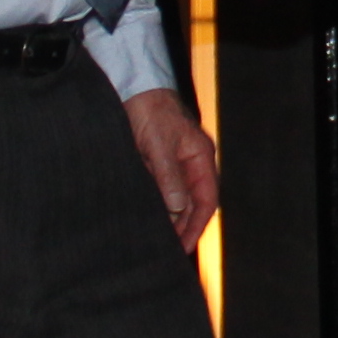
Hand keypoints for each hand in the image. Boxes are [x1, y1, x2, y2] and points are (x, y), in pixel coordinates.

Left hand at [123, 85, 219, 247]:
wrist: (131, 87)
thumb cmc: (149, 110)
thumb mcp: (159, 145)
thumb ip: (169, 177)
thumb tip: (178, 208)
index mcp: (200, 157)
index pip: (206, 200)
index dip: (196, 226)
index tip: (182, 247)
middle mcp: (190, 162)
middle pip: (193, 203)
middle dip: (183, 227)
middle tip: (167, 250)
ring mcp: (173, 162)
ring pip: (176, 198)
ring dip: (169, 218)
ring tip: (155, 240)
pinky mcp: (155, 161)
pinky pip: (160, 189)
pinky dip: (156, 205)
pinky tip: (145, 217)